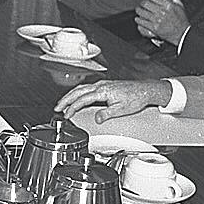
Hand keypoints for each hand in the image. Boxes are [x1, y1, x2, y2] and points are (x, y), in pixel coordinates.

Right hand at [54, 79, 172, 121]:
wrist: (145, 90)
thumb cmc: (136, 98)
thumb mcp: (122, 109)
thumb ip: (106, 114)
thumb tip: (97, 118)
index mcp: (103, 91)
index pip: (83, 100)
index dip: (73, 108)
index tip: (66, 114)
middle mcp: (101, 86)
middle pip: (78, 91)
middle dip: (65, 99)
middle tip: (57, 108)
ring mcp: (102, 84)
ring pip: (81, 88)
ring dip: (70, 96)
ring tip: (63, 103)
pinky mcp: (105, 85)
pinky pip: (87, 88)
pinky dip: (78, 93)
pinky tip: (77, 97)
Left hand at [135, 0, 190, 43]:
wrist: (182, 34)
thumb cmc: (180, 19)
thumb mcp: (179, 5)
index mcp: (168, 5)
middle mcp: (162, 12)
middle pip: (145, 4)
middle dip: (142, 3)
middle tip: (142, 4)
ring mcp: (157, 20)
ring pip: (142, 12)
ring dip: (139, 10)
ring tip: (139, 10)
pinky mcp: (154, 28)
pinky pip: (142, 22)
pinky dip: (138, 20)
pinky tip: (139, 18)